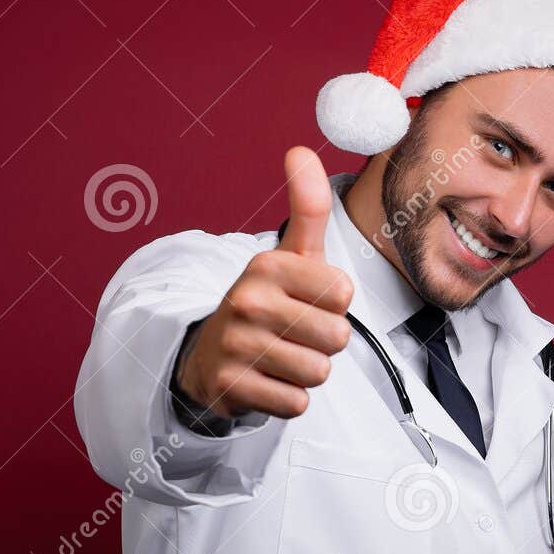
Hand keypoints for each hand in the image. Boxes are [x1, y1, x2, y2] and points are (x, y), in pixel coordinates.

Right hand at [175, 147, 353, 419]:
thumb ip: (306, 207)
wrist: (210, 354)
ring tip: (280, 355)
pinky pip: (297, 403)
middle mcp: (247, 301)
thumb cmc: (265, 302)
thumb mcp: (289, 254)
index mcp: (267, 265)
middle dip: (323, 341)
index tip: (306, 301)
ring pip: (318, 371)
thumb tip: (299, 150)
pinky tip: (267, 380)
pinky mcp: (232, 387)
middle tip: (292, 332)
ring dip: (307, 370)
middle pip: (336, 337)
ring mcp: (237, 345)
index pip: (343, 293)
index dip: (333, 304)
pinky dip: (288, 398)